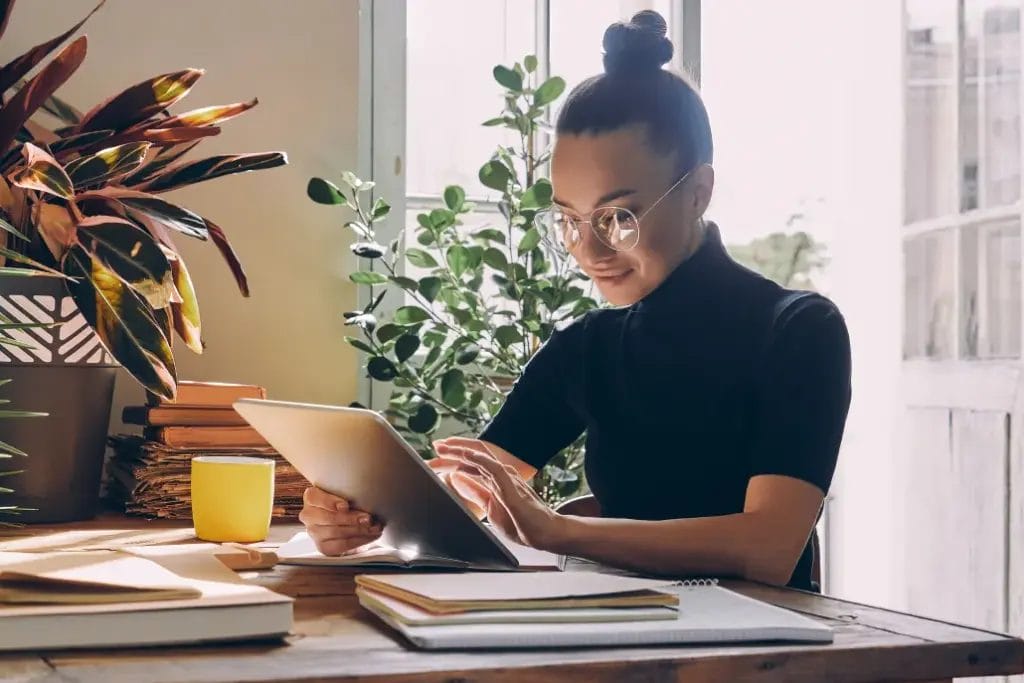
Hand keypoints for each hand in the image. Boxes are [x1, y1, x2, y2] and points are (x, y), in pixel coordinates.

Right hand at [299, 486, 382, 555]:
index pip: (314, 498)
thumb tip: (366, 496)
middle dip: (351, 519)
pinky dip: (359, 540)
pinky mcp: (323, 547)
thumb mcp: (346, 494)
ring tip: (374, 527)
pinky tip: (370, 536)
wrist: (348, 523)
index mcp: (312, 497)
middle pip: (328, 518)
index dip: (330, 502)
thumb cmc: (347, 504)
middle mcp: (309, 515)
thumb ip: (350, 493)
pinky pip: (341, 545)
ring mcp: (314, 532)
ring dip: (359, 530)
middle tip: (368, 519)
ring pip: (336, 532)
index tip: (345, 506)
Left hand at [432, 440, 564, 550]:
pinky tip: (466, 455)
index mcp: (495, 479)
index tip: (435, 456)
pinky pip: (493, 467)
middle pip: (474, 456)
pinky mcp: (511, 485)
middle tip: (436, 445)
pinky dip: (478, 459)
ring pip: (481, 457)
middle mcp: (500, 474)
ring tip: (445, 446)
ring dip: (461, 451)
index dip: (453, 458)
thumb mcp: (489, 506)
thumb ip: (474, 492)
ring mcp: (506, 478)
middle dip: (453, 450)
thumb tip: (456, 480)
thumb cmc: (521, 522)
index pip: (471, 464)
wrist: (543, 534)